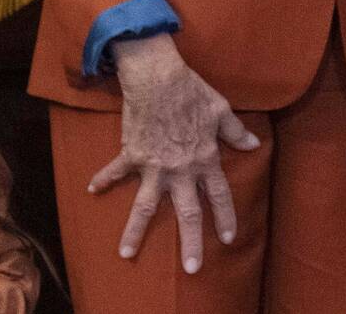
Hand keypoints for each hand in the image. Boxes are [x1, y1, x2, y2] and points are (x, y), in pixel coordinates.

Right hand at [94, 35, 258, 273]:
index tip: (227, 239)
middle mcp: (181, 169)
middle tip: (192, 268)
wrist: (159, 79)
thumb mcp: (222, 111)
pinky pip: (115, 171)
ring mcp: (154, 166)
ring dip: (134, 231)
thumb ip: (235, 132)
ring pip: (145, 206)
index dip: (225, 217)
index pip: (219, 195)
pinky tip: (92, 189)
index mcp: (205, 159)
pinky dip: (103, 179)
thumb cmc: (194, 91)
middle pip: (187, 212)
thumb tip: (253, 144)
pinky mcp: (132, 155)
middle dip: (190, 242)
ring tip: (125, 254)